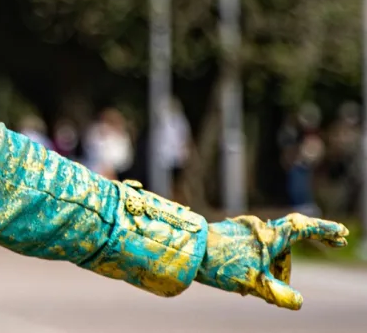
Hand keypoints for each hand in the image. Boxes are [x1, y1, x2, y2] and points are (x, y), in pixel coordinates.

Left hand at [196, 213, 347, 309]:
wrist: (188, 250)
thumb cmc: (222, 264)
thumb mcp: (256, 283)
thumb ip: (280, 294)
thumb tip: (298, 302)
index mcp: (270, 235)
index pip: (304, 229)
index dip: (324, 231)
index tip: (341, 234)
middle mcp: (259, 228)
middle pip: (285, 246)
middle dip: (286, 265)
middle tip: (280, 282)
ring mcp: (244, 230)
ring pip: (267, 251)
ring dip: (267, 269)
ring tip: (247, 286)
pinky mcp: (232, 234)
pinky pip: (252, 252)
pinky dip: (254, 265)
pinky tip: (239, 280)